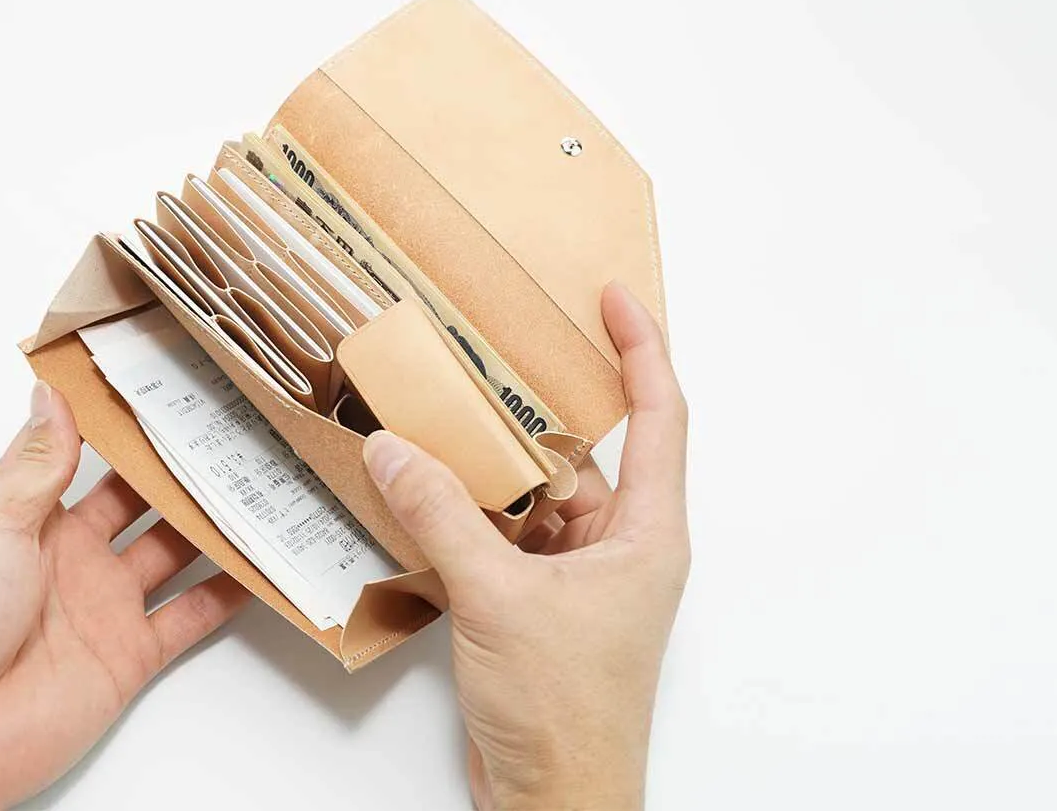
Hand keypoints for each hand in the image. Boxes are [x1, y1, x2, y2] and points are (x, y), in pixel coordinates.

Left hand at [0, 382, 249, 809]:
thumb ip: (34, 464)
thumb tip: (50, 395)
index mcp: (26, 517)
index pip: (84, 455)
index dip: (121, 424)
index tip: (165, 383)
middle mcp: (70, 555)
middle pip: (140, 500)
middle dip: (181, 466)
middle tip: (234, 424)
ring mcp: (102, 605)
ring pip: (175, 551)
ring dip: (213, 522)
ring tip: (264, 481)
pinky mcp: (128, 655)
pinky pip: (189, 618)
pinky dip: (228, 594)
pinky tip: (262, 566)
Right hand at [361, 283, 689, 810]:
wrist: (558, 801)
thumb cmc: (567, 712)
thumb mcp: (498, 599)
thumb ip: (442, 517)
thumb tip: (396, 451)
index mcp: (647, 533)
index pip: (660, 415)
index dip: (642, 347)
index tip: (612, 296)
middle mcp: (622, 547)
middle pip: (582, 452)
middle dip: (531, 409)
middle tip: (484, 353)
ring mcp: (581, 579)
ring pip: (536, 497)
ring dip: (489, 469)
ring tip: (435, 419)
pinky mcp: (541, 607)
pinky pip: (506, 538)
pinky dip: (470, 516)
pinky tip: (423, 495)